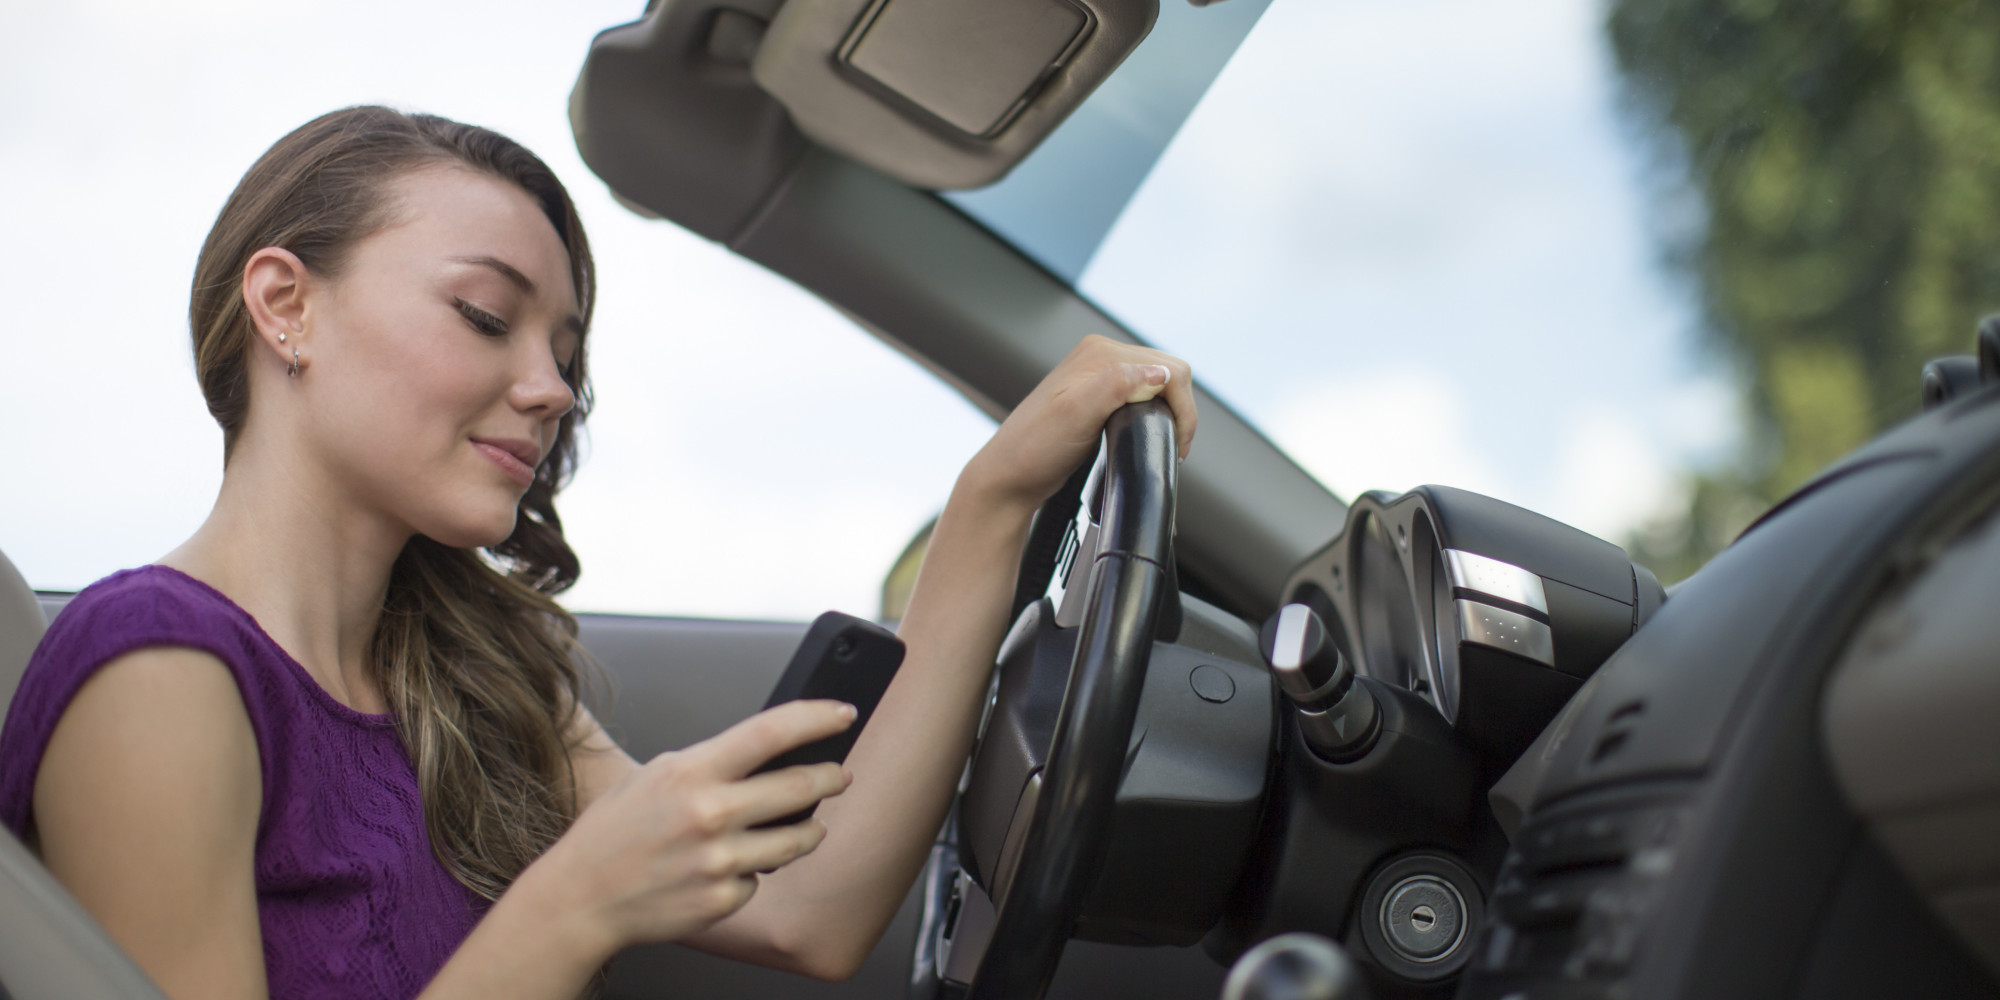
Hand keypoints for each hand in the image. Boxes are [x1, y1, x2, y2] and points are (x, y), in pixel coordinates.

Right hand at [514, 700, 856, 957]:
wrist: (580, 897)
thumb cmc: (615, 832)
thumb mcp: (658, 776)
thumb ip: (713, 762)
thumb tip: (773, 751)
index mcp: (692, 772)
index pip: (771, 731)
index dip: (817, 718)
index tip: (844, 713)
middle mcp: (710, 815)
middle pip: (801, 787)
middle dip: (831, 777)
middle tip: (839, 774)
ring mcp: (719, 861)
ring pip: (798, 839)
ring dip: (810, 829)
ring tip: (804, 824)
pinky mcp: (723, 899)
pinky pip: (761, 878)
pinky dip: (754, 871)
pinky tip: (729, 866)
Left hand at [964, 334, 1196, 510]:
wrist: (1009, 475)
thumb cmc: (1035, 449)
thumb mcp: (1077, 415)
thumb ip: (1116, 386)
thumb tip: (1158, 373)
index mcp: (1100, 353)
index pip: (1169, 369)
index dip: (1182, 408)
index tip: (1177, 444)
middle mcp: (1100, 355)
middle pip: (1168, 372)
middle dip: (1179, 409)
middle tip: (1175, 446)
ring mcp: (1099, 374)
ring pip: (1158, 383)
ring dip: (1168, 411)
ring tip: (1164, 442)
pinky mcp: (1098, 393)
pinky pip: (1141, 393)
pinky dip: (1154, 412)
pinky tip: (1146, 432)